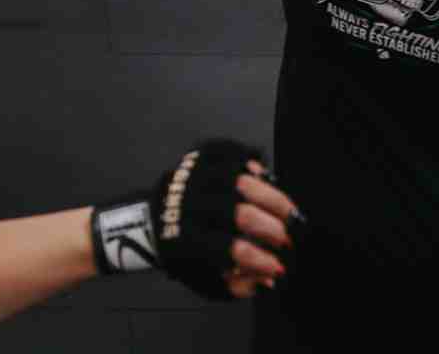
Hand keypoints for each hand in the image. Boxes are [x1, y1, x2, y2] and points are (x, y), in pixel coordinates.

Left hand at [90, 141, 301, 299]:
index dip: (260, 259)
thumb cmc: (184, 253)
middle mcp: (188, 205)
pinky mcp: (198, 156)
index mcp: (186, 239)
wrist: (151, 220)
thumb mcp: (204, 280)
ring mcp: (193, 177)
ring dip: (271, 196)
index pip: (229, 249)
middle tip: (286, 238)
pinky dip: (252, 161)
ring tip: (287, 211)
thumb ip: (237, 286)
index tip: (278, 266)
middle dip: (270, 228)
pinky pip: (230, 151)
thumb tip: (268, 278)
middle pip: (237, 212)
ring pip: (239, 179)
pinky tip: (266, 179)